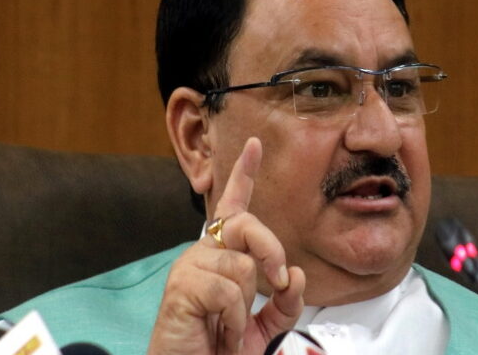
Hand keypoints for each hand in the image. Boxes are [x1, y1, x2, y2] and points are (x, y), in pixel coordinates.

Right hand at [147, 137, 305, 354]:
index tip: (256, 144)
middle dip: (271, 250)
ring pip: (241, 266)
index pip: (234, 206)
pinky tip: (219, 331)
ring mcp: (190, 266)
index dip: (244, 173)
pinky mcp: (181, 286)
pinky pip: (228, 292)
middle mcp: (204, 252)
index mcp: (223, 254)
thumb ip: (285, 302)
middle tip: (277, 281)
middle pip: (245, 223)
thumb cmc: (222, 348)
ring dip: (245, 306)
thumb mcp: (266, 326)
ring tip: (227, 325)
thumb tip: (295, 273)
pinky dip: (233, 319)